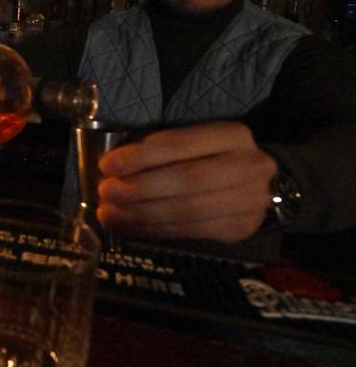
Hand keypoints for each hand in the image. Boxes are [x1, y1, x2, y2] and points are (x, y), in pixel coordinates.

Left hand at [95, 121, 277, 242]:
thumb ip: (159, 151)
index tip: (107, 165)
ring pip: (187, 211)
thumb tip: (112, 169)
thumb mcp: (193, 142)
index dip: (141, 156)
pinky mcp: (240, 229)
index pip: (180, 143)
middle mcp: (249, 166)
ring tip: (109, 214)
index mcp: (232, 135)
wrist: (259, 184)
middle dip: (139, 188)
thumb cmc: (211, 157)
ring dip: (140, 214)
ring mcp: (250, 201)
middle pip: (186, 180)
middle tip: (106, 193)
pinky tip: (128, 226)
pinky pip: (189, 231)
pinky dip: (153, 230)